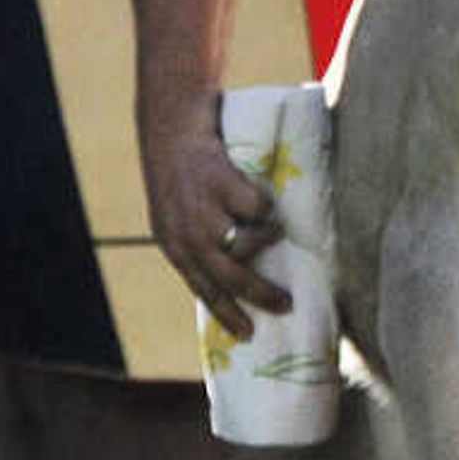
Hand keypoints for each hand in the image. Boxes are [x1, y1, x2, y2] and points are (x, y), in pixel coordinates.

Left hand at [145, 113, 289, 332]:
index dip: (228, 315)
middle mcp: (186, 234)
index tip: (249, 334)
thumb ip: (202, 241)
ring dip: (266, 238)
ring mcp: (202, 211)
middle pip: (231, 279)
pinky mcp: (221, 184)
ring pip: (248, 244)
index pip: (203, 292)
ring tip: (273, 229)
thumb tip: (241, 268)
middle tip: (287, 303)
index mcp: (174, 246)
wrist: (171, 124)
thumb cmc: (180, 171)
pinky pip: (257, 208)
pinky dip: (265, 206)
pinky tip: (261, 197)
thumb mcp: (180, 215)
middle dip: (263, 295)